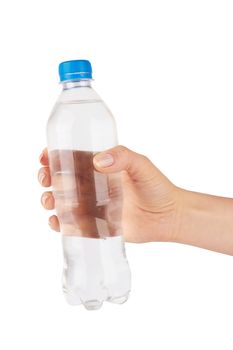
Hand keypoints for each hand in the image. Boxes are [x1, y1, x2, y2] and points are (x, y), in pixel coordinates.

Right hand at [38, 146, 180, 242]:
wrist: (168, 216)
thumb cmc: (156, 187)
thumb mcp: (141, 165)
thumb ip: (123, 157)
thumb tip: (97, 161)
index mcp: (100, 167)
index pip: (71, 158)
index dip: (54, 156)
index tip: (45, 157)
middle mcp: (92, 185)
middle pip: (60, 179)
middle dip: (47, 177)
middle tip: (46, 178)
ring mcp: (92, 205)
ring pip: (61, 201)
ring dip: (49, 199)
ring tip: (50, 200)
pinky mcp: (95, 225)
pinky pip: (71, 224)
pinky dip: (59, 223)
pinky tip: (56, 221)